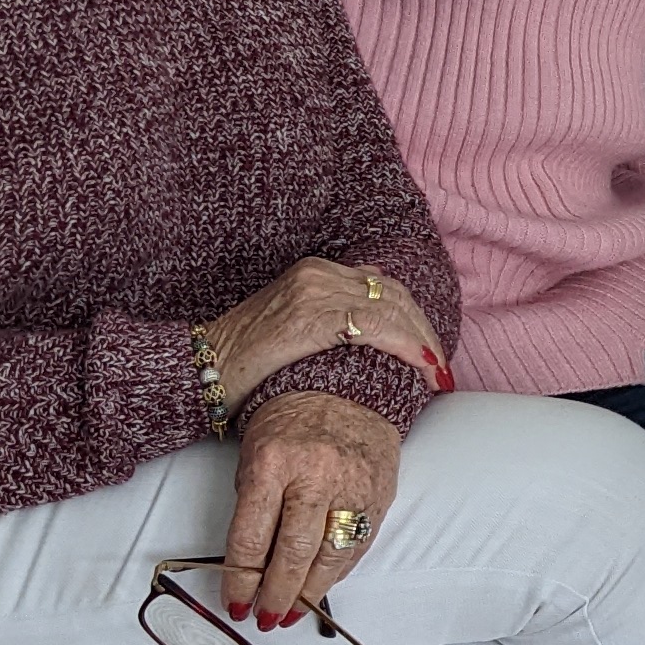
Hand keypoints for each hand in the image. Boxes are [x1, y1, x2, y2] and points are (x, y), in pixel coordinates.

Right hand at [197, 256, 444, 411]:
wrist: (203, 367)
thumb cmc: (248, 358)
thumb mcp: (296, 325)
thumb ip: (333, 316)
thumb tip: (378, 327)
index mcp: (316, 271)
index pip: (385, 287)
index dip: (415, 319)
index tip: (431, 352)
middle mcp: (318, 273)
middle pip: (395, 295)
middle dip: (425, 333)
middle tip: (441, 369)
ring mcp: (314, 291)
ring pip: (392, 309)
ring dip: (422, 343)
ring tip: (435, 374)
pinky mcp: (310, 316)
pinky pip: (375, 326)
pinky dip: (406, 346)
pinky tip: (420, 367)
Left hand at [222, 391, 402, 626]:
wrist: (349, 392)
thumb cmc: (293, 424)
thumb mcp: (255, 455)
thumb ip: (253, 508)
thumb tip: (248, 567)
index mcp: (273, 463)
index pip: (252, 536)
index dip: (241, 579)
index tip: (234, 602)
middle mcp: (316, 475)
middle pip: (294, 553)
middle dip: (276, 594)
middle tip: (265, 618)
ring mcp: (353, 488)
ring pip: (330, 557)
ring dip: (308, 593)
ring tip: (291, 614)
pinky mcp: (380, 498)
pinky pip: (356, 548)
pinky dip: (335, 573)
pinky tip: (319, 586)